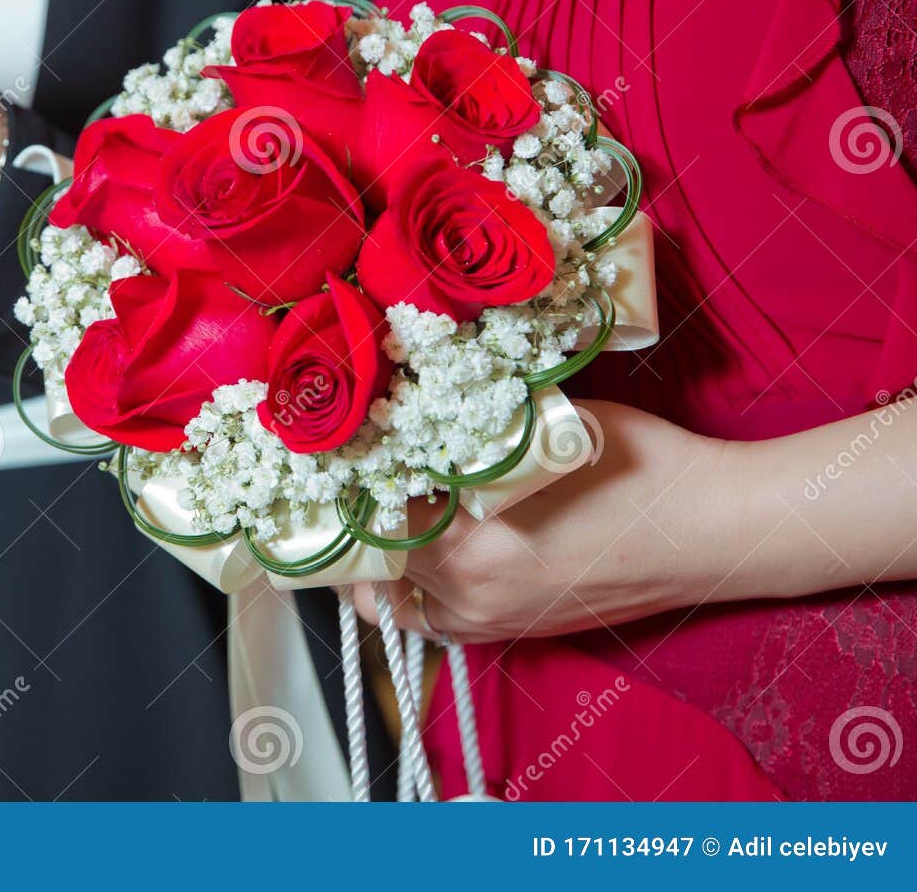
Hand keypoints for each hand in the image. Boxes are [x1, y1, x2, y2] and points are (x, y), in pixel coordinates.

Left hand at [361, 400, 732, 641]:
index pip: (367, 520)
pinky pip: (437, 620)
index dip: (345, 485)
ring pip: (397, 603)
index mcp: (468, 547)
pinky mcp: (516, 633)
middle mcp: (470, 597)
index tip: (334, 456)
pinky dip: (416, 591)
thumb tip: (407, 414)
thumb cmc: (638, 470)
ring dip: (379, 563)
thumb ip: (466, 439)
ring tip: (377, 515)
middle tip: (349, 479)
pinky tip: (424, 549)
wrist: (714, 530)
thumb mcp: (538, 434)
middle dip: (356, 522)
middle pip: (370, 567)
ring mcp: (493, 623)